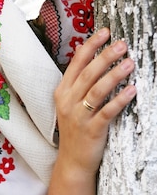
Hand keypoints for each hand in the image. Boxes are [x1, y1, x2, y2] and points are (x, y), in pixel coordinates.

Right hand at [54, 27, 135, 174]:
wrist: (72, 162)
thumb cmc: (75, 130)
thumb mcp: (70, 104)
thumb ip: (78, 83)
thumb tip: (90, 56)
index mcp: (62, 91)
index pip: (76, 63)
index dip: (90, 46)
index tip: (105, 32)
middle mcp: (68, 101)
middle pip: (88, 73)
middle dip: (105, 57)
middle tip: (121, 45)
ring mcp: (79, 116)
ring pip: (97, 90)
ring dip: (114, 75)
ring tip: (130, 63)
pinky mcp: (92, 130)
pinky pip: (107, 112)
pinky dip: (120, 100)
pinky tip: (132, 90)